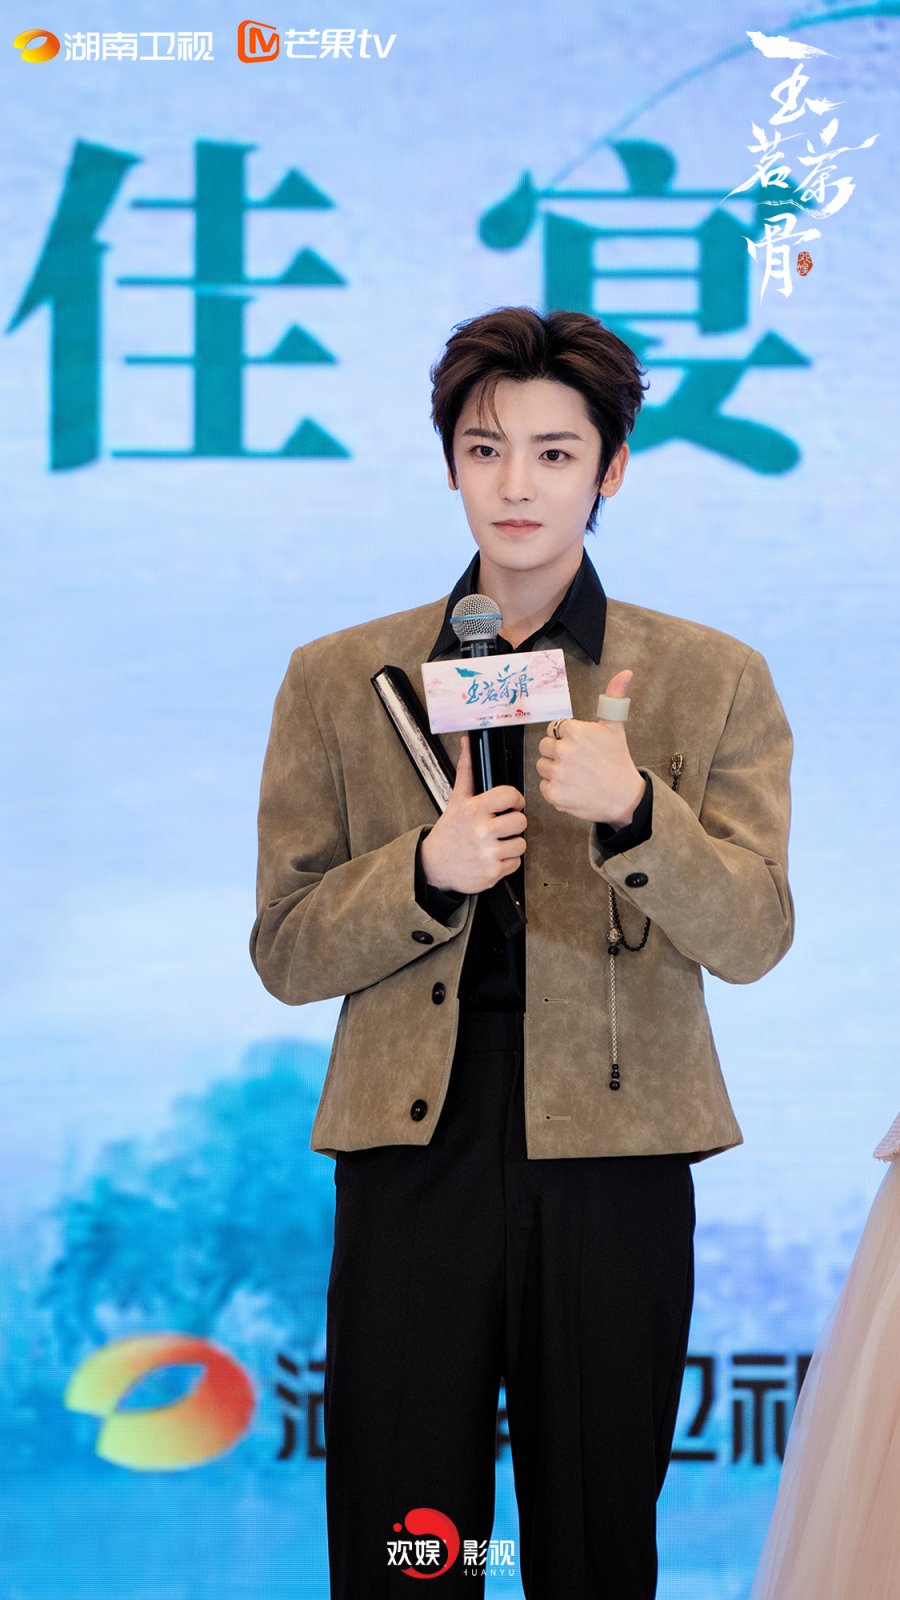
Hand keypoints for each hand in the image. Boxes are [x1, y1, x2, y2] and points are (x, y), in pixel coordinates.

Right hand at [420, 733, 526, 892]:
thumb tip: (467, 742)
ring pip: (521, 843)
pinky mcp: (492, 872)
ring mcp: (487, 853)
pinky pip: (516, 863)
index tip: (512, 804)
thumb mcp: (456, 800)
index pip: (511, 796)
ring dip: (512, 843)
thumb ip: (466, 771)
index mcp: (474, 810)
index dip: (516, 799)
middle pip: (521, 821)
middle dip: (514, 823)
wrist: (434, 865)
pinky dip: (507, 861)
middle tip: (502, 825)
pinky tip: (493, 856)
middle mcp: (481, 831)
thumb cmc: (449, 832)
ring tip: (497, 842)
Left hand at [536, 670, 645, 824]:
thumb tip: (625, 672)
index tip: (580, 747)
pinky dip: (554, 788)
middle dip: (558, 752)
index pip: (554, 729)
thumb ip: (613, 697)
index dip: (566, 738)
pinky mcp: (554, 794)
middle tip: (578, 762)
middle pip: (545, 746)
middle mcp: (564, 750)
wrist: (624, 798)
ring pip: (542, 765)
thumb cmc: (618, 761)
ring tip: (575, 775)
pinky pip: (543, 785)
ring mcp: (557, 773)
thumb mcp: (615, 727)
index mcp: (575, 731)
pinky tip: (572, 788)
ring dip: (554, 770)